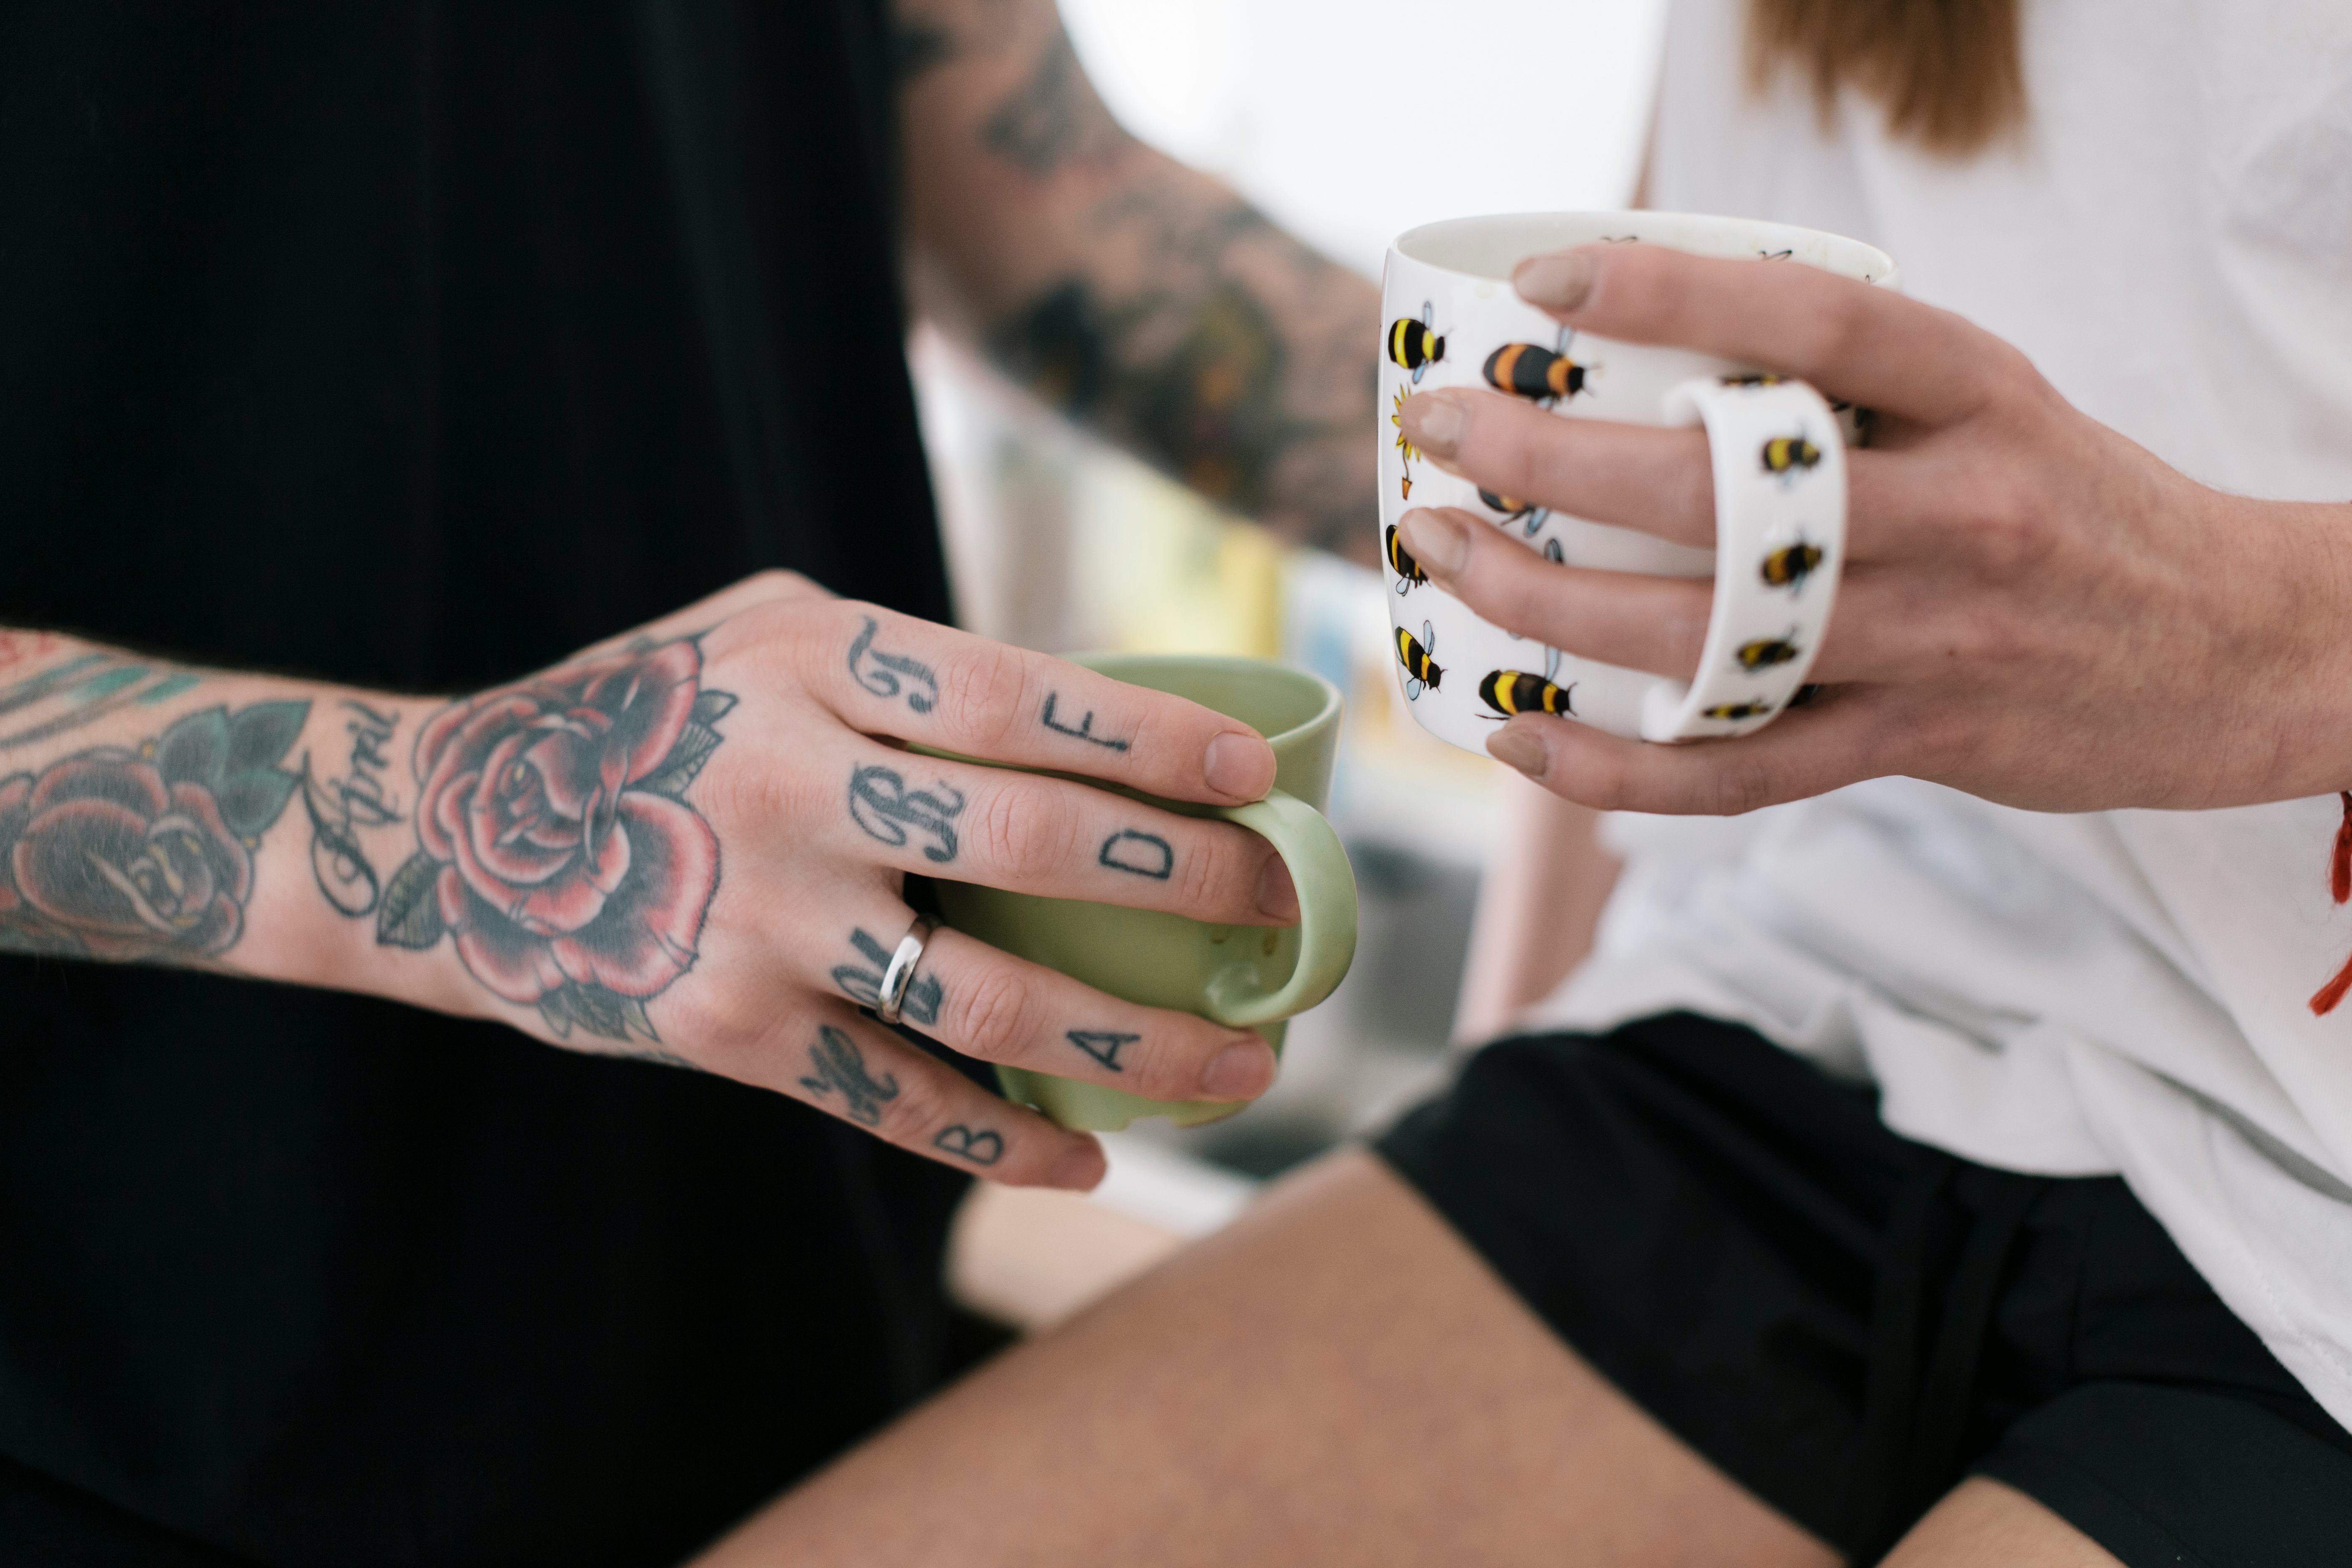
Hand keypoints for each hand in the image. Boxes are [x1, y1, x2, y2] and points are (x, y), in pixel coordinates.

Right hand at [388, 573, 1294, 1188]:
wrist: (452, 839)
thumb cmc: (650, 713)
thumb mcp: (769, 636)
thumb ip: (914, 674)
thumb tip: (1105, 726)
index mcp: (809, 665)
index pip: (1017, 699)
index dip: (1149, 737)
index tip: (1256, 772)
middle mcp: (787, 789)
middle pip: (1028, 846)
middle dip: (1185, 885)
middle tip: (1288, 918)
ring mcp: (755, 923)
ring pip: (986, 1004)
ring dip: (1134, 1046)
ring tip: (1241, 1070)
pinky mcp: (726, 1034)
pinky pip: (896, 1100)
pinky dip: (1003, 1143)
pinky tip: (1088, 1153)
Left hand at [1393, 244, 2351, 814]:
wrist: (2236, 648)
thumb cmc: (2076, 507)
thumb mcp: (1993, 406)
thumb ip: (1855, 390)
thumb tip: (1658, 364)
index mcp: (1978, 394)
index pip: (1808, 320)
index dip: (1665, 290)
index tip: (1545, 283)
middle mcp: (1956, 512)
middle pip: (1713, 489)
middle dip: (1547, 462)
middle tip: (1438, 436)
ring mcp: (1934, 638)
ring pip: (1703, 634)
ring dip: (1546, 607)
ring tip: (1445, 562)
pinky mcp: (1919, 741)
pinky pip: (1741, 769)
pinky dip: (1617, 771)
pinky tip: (1521, 747)